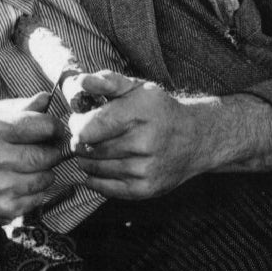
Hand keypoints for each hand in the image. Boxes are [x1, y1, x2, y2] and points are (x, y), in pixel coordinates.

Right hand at [0, 95, 76, 236]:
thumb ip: (16, 107)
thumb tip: (47, 98)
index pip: (44, 126)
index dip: (54, 127)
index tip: (52, 130)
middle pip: (48, 155)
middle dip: (51, 151)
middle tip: (42, 150)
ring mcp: (0, 187)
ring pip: (46, 178)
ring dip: (43, 172)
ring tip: (26, 167)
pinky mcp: (4, 209)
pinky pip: (38, 198)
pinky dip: (33, 191)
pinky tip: (17, 184)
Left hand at [67, 71, 214, 199]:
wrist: (196, 139)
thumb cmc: (158, 111)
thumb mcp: (136, 88)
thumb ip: (107, 81)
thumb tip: (81, 81)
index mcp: (138, 114)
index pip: (87, 129)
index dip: (76, 125)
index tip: (80, 121)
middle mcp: (143, 143)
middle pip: (86, 149)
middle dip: (80, 141)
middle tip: (89, 135)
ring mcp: (144, 169)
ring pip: (91, 168)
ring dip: (87, 159)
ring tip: (98, 148)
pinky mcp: (144, 189)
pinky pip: (101, 188)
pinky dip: (94, 177)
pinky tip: (104, 164)